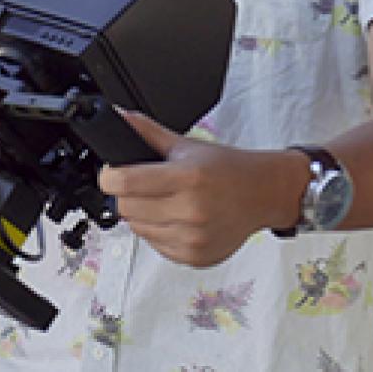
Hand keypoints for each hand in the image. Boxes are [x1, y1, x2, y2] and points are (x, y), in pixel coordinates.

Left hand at [97, 111, 305, 267]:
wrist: (263, 194)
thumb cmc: (228, 169)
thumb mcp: (186, 145)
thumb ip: (148, 132)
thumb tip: (119, 116)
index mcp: (187, 178)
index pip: (125, 183)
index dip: (109, 177)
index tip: (111, 174)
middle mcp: (191, 211)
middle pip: (126, 208)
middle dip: (127, 195)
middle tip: (142, 186)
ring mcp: (194, 238)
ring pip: (137, 229)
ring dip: (142, 215)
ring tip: (164, 201)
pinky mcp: (196, 257)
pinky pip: (155, 246)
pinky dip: (158, 232)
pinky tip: (175, 219)